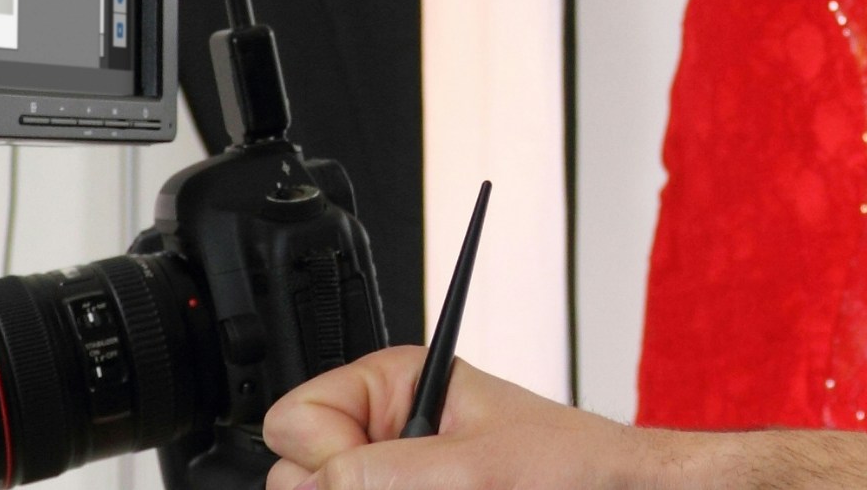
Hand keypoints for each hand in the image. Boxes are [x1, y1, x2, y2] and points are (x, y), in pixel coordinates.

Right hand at [265, 347, 672, 489]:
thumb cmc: (571, 466)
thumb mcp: (474, 467)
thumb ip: (387, 472)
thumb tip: (313, 482)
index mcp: (392, 386)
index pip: (295, 419)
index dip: (323, 456)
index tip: (363, 473)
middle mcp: (384, 432)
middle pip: (300, 476)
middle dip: (346, 489)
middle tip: (413, 487)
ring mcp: (394, 476)